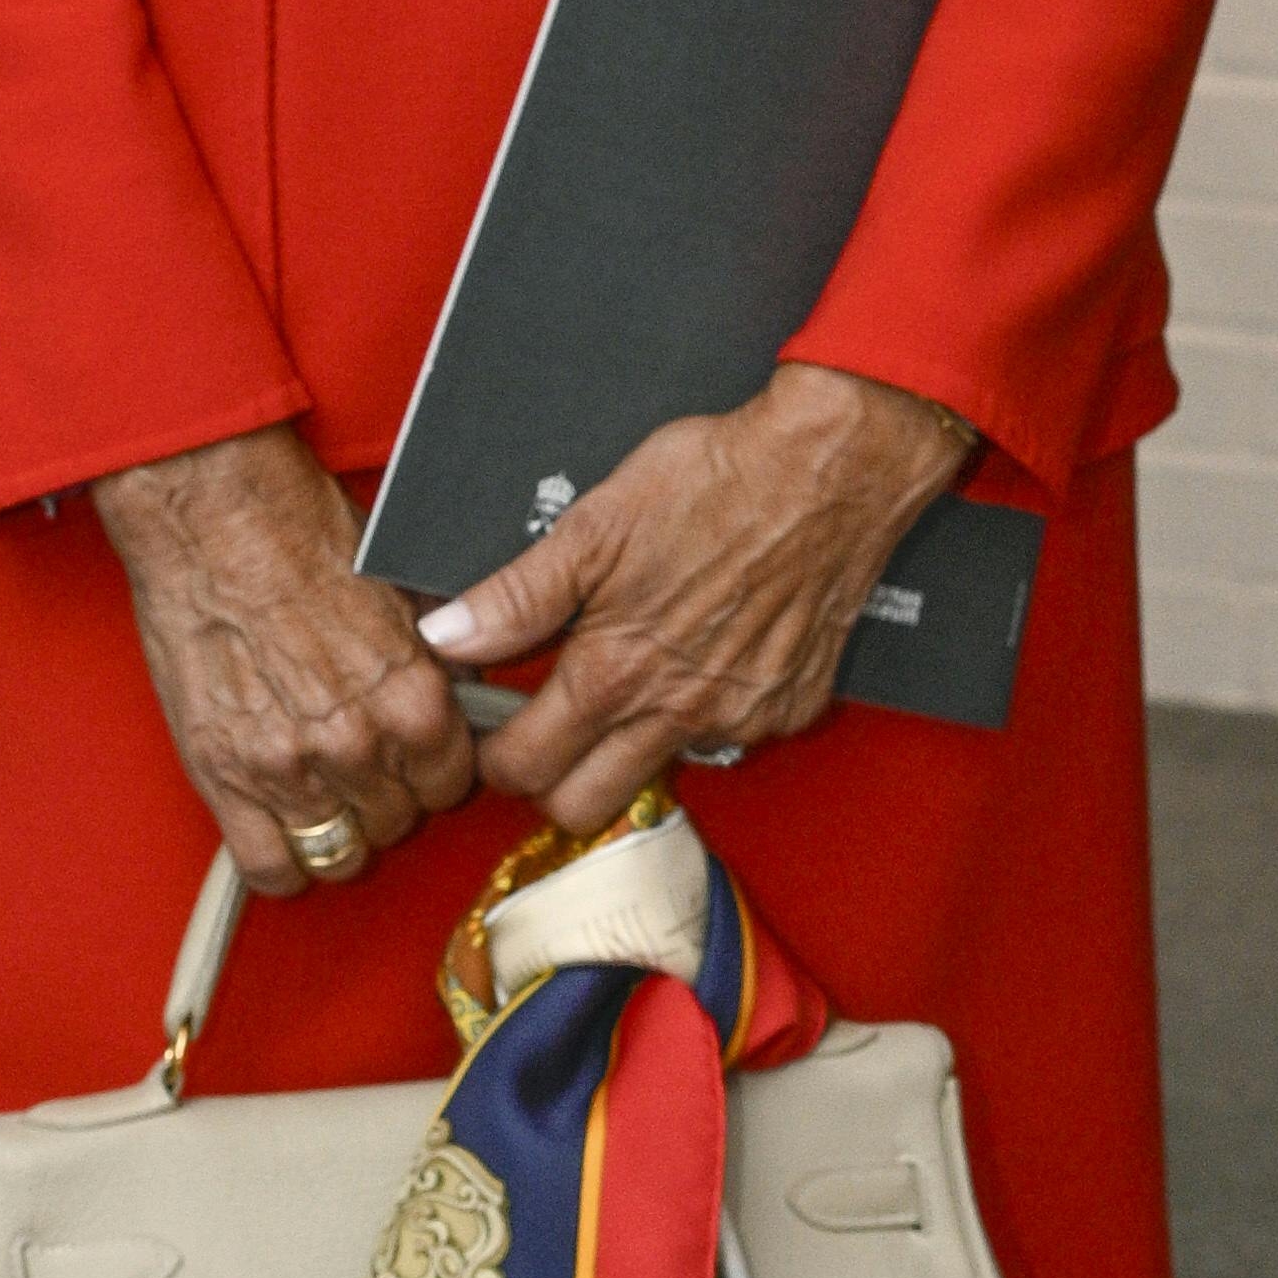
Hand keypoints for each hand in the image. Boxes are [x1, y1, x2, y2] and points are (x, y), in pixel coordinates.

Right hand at [92, 421, 491, 894]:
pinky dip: (283, 861)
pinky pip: (270, 866)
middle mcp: (358, 744)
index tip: (415, 756)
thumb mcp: (404, 590)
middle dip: (387, 795)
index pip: (452, 783)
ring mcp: (289, 768)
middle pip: (398, 821)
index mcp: (413, 699)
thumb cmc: (302, 534)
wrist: (213, 515)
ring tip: (324, 793)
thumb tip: (467, 693)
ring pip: (342, 852)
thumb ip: (438, 658)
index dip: (434, 769)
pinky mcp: (225, 777)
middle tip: (363, 764)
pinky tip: (283, 829)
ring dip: (340, 828)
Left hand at [422, 362, 976, 841]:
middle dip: (552, 781)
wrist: (831, 469)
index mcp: (615, 674)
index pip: (525, 769)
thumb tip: (447, 635)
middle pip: (584, 807)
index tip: (494, 725)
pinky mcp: (792, 706)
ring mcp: (741, 718)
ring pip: (662, 771)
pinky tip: (708, 653)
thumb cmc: (714, 482)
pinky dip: (709, 712)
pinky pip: (734, 738)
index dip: (494, 755)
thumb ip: (517, 596)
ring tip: (634, 672)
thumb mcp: (595, 527)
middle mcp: (678, 714)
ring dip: (633, 743)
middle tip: (547, 724)